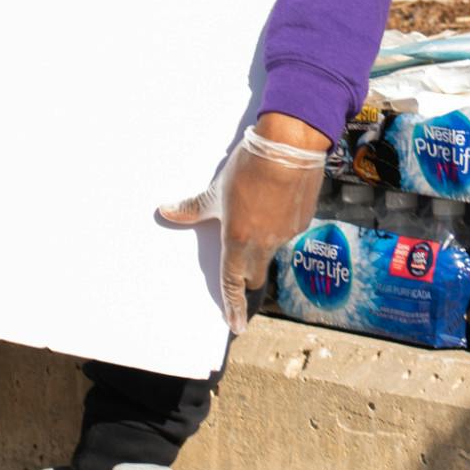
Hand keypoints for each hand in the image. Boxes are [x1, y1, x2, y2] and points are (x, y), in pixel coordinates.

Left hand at [159, 120, 327, 333]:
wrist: (289, 144)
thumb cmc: (249, 167)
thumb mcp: (217, 190)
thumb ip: (193, 208)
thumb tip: (167, 211)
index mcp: (238, 240)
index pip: (232, 283)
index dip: (233, 307)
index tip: (235, 325)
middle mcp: (264, 243)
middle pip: (255, 275)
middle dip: (247, 280)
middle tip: (241, 277)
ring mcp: (286, 233)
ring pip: (272, 250)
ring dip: (263, 244)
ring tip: (257, 214)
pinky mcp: (303, 220)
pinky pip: (287, 231)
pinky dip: (279, 225)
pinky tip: (275, 202)